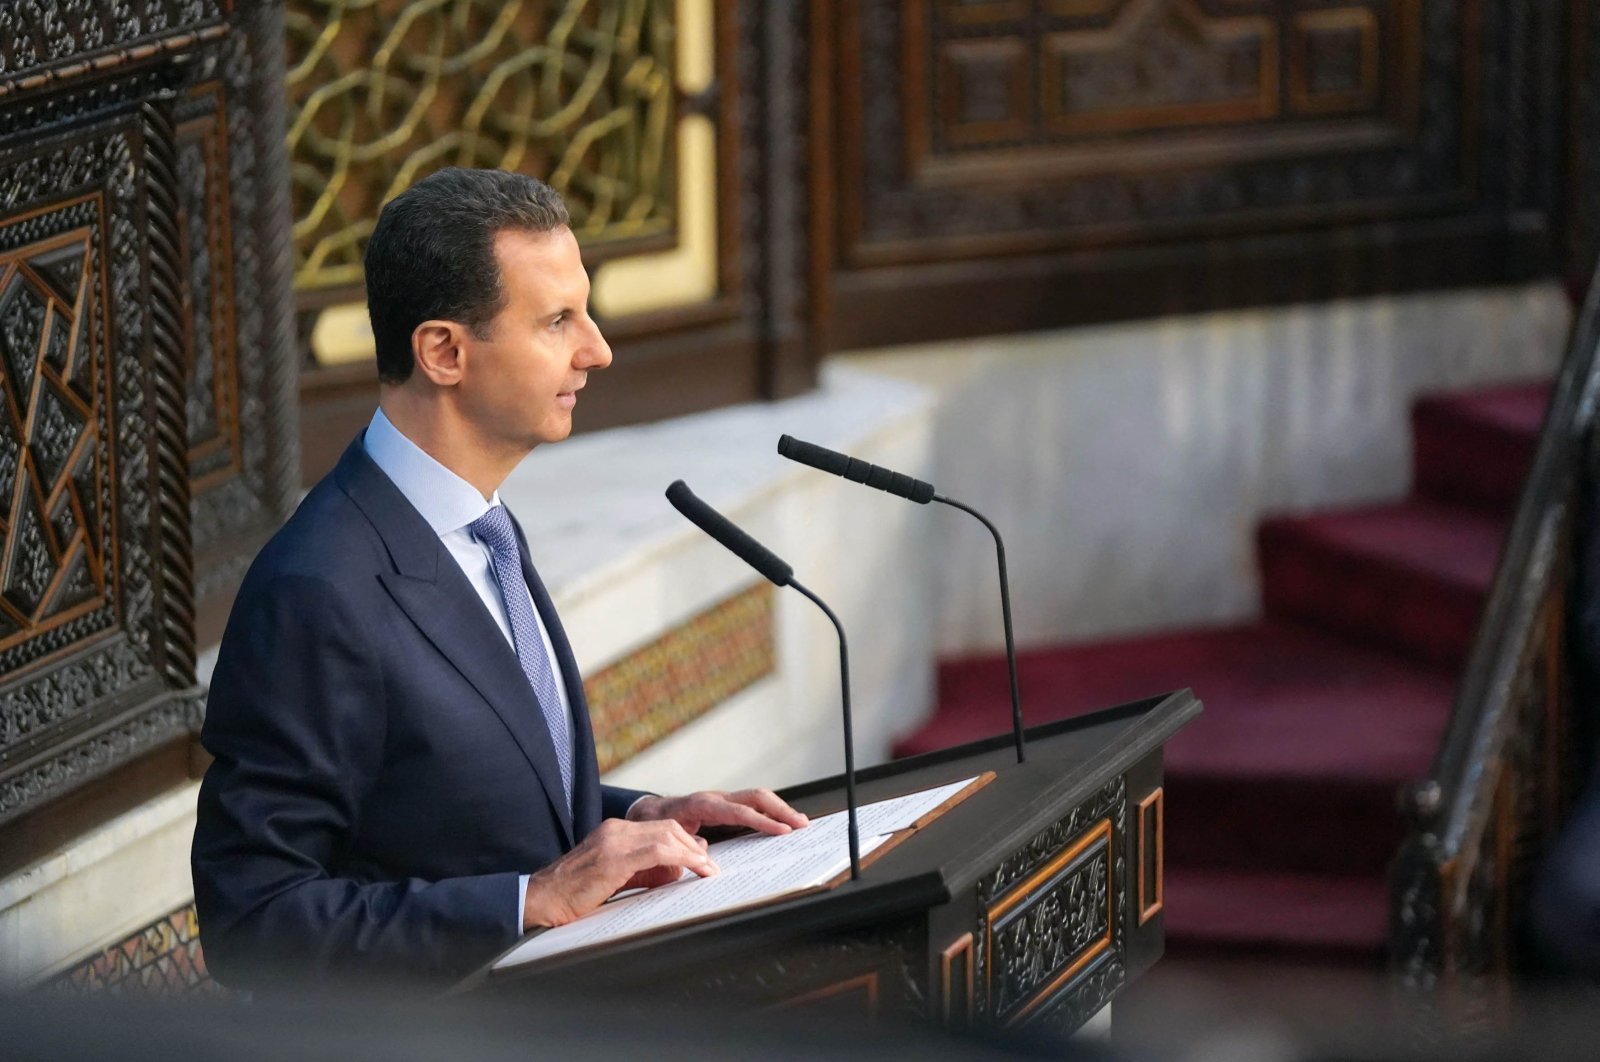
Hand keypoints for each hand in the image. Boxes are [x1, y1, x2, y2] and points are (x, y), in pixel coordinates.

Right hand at [522, 818, 715, 929]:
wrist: (543, 899)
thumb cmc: (575, 893)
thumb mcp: (617, 877)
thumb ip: (645, 871)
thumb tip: (677, 869)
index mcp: (616, 830)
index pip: (662, 827)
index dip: (687, 842)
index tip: (703, 860)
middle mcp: (616, 829)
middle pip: (669, 827)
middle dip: (695, 846)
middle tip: (710, 867)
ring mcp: (614, 840)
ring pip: (667, 835)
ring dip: (693, 853)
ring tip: (707, 870)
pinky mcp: (613, 857)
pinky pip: (657, 850)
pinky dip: (682, 857)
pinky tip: (694, 869)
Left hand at [626, 788, 809, 837]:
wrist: (645, 812)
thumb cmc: (653, 825)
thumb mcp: (664, 836)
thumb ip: (683, 844)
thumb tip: (705, 853)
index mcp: (702, 805)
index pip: (739, 811)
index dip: (762, 821)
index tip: (783, 831)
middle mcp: (715, 798)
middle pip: (756, 797)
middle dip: (781, 810)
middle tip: (802, 824)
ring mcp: (722, 800)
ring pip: (757, 798)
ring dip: (779, 809)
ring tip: (799, 823)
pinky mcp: (725, 806)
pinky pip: (751, 805)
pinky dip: (768, 812)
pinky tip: (781, 824)